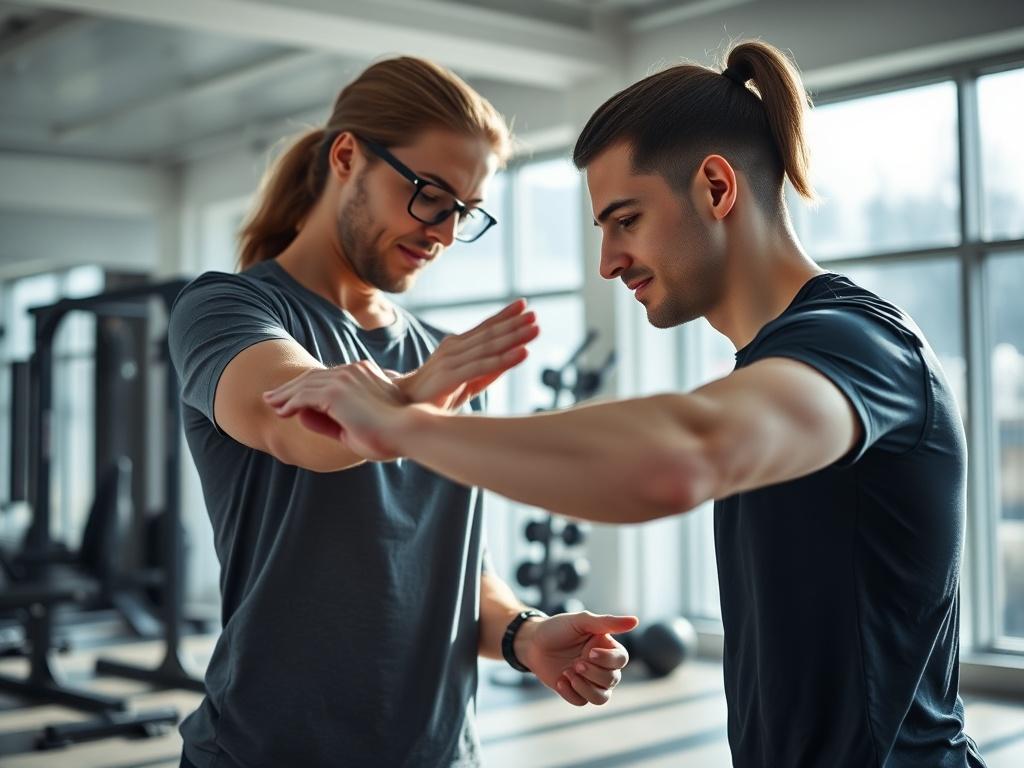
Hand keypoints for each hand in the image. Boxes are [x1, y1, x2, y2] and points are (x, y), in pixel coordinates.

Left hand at [262, 358, 414, 460]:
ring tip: (271, 404)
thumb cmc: (389, 435)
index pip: (328, 375)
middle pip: (312, 376)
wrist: (407, 431)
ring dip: (285, 395)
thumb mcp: (354, 426)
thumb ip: (329, 420)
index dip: (307, 385)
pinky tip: (281, 412)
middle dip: (290, 387)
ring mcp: (343, 379)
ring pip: (304, 384)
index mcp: (364, 372)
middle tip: (272, 397)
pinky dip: (290, 403)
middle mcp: (352, 371)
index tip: (292, 397)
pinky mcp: (335, 392)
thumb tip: (302, 415)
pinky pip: (304, 396)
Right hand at [397, 299, 538, 410]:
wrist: (401, 412)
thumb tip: (512, 358)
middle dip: (513, 323)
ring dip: (514, 336)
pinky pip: (482, 366)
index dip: (504, 316)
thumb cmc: (434, 398)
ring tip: (535, 328)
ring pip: (489, 346)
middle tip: (535, 314)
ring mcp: (450, 361)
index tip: (524, 305)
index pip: (483, 328)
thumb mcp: (467, 382)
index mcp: (455, 347)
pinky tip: (523, 352)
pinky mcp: (450, 377)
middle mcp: (452, 349)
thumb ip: (487, 371)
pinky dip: (504, 359)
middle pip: (488, 333)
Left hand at [516, 611, 638, 705]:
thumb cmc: (557, 628)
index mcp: (605, 647)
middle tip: (576, 664)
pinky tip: (560, 680)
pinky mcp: (574, 691)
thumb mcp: (581, 621)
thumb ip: (607, 622)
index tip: (589, 652)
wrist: (531, 642)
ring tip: (568, 674)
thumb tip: (635, 620)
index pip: (621, 660)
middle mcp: (600, 665)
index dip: (608, 660)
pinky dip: (571, 693)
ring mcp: (588, 680)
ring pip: (602, 698)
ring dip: (586, 688)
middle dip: (594, 674)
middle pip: (612, 680)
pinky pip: (582, 702)